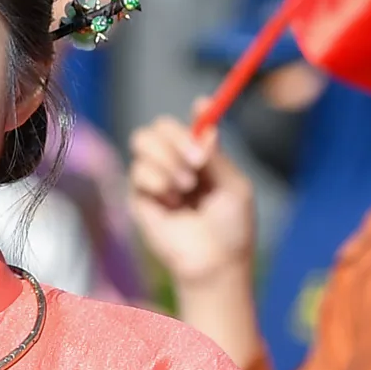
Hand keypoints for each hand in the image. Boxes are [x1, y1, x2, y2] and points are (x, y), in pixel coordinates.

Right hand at [127, 100, 257, 289]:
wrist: (215, 262)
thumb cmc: (231, 228)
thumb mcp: (233, 185)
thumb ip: (214, 153)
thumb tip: (204, 114)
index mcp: (200, 159)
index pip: (189, 125)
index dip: (196, 112)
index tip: (203, 107)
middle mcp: (175, 165)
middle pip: (158, 127)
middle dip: (176, 137)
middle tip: (197, 162)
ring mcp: (155, 180)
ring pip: (142, 141)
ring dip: (167, 160)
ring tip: (186, 186)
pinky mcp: (139, 197)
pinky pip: (137, 171)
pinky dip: (157, 181)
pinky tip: (172, 201)